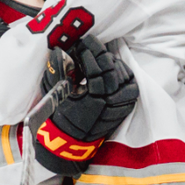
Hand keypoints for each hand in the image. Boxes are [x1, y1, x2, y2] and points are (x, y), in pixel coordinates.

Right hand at [33, 37, 138, 174]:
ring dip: (111, 62)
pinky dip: (124, 74)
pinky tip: (114, 68)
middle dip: (100, 53)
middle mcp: (109, 103)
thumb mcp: (53, 93)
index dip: (89, 53)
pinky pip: (131, 86)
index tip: (81, 43)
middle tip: (90, 44)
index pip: (96, 69)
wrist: (68, 141)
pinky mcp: (124, 107)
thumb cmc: (58, 115)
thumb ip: (57, 70)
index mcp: (91, 100)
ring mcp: (119, 106)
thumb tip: (60, 50)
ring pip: (123, 75)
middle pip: (111, 69)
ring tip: (100, 55)